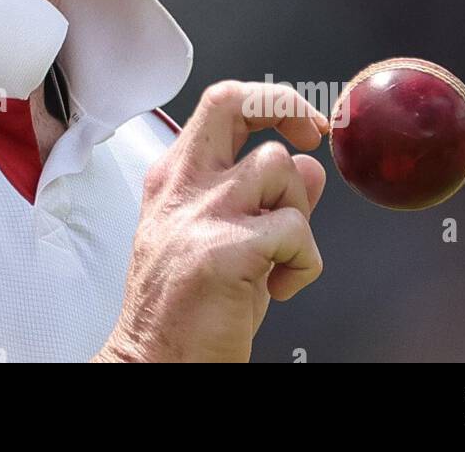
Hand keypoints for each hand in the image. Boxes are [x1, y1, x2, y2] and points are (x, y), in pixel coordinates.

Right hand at [93, 80, 327, 361]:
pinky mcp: (224, 250)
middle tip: (310, 134)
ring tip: (283, 253)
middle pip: (234, 101)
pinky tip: (282, 286)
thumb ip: (266, 198)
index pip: (221, 104)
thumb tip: (308, 166)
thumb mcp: (224, 241)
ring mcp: (200, 214)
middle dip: (286, 106)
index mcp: (175, 179)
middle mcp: (182, 186)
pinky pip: (296, 229)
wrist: (154, 362)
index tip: (303, 126)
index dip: (271, 103)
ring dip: (299, 211)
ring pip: (278, 166)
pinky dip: (306, 261)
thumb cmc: (183, 312)